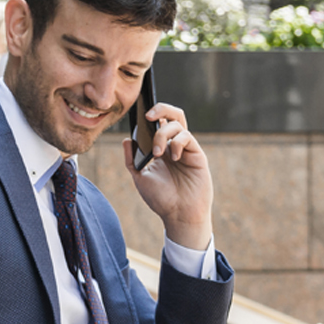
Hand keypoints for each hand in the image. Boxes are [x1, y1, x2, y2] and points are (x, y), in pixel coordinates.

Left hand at [125, 103, 213, 249]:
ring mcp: (186, 149)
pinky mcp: (197, 154)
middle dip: (160, 108)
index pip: (157, 123)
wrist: (179, 215)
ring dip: (162, 134)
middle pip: (172, 115)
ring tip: (156, 153)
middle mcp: (174, 145)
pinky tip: (173, 158)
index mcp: (161, 149)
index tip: (138, 115)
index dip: (150, 115)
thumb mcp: (139, 177)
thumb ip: (131, 159)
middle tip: (148, 115)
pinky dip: (176, 143)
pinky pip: (186, 137)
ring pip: (177, 123)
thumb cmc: (161, 199)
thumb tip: (126, 139)